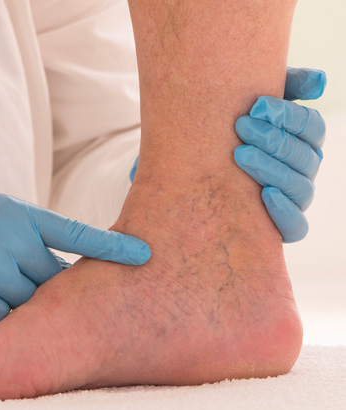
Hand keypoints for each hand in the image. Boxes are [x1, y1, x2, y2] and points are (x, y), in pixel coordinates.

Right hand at [0, 191, 150, 324]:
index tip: (145, 254)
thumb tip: (59, 254)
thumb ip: (24, 229)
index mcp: (17, 212)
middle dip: (46, 286)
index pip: (75, 231)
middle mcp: (7, 235)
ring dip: (19, 301)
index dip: (112, 245)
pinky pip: (2, 317)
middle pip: (52, 278)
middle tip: (27, 281)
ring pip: (29, 302)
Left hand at [130, 67, 326, 242]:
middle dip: (274, 139)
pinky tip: (264, 194)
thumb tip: (318, 83)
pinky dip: (285, 212)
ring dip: (273, 169)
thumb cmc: (222, 129)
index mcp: (300, 140)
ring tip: (240, 154)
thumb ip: (282, 86)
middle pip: (306, 156)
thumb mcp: (245, 102)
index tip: (257, 105)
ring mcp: (292, 200)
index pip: (312, 128)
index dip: (290, 116)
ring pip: (301, 188)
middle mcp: (302, 171)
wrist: (189, 161)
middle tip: (241, 125)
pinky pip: (295, 227)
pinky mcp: (278, 228)